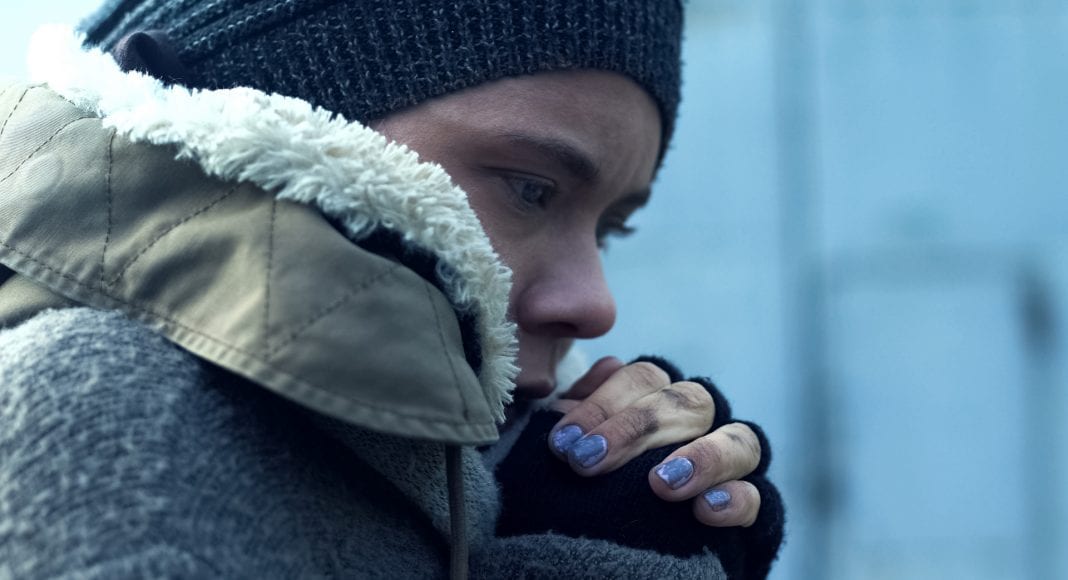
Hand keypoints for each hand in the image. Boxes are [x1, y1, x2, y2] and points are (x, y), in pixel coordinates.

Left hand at [548, 356, 763, 527]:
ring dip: (702, 457)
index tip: (563, 442)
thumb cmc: (605, 479)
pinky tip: (704, 510)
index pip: (642, 379)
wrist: (636, 541)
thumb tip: (588, 382)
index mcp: (662, 396)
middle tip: (589, 461)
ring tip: (661, 483)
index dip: (602, 404)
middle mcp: (703, 420)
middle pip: (687, 402)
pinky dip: (734, 500)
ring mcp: (733, 460)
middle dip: (635, 428)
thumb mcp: (588, 445)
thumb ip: (586, 418)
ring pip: (739, 440)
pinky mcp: (750, 505)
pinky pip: (756, 496)